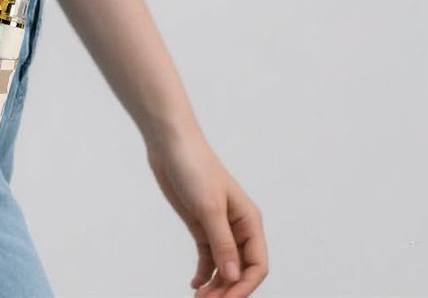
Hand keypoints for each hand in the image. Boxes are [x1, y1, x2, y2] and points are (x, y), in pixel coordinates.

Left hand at [144, 124, 267, 295]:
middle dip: (228, 290)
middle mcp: (238, 228)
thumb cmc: (195, 167)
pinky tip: (195, 285)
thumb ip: (222, 243)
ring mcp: (219, 228)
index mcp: (250, 221)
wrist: (170, 144)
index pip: (256, 265)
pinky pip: (207, 257)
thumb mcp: (209, 207)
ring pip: (223, 267)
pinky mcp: (201, 226)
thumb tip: (232, 276)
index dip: (244, 287)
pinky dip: (203, 273)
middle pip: (240, 270)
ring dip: (215, 285)